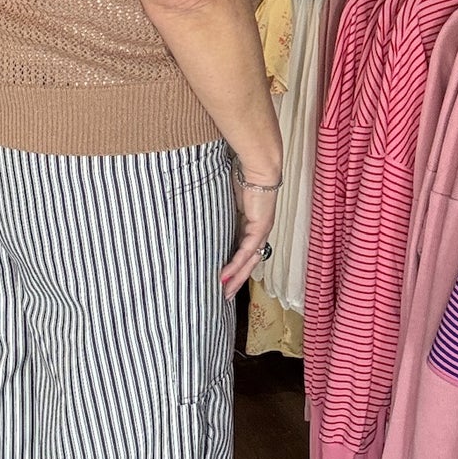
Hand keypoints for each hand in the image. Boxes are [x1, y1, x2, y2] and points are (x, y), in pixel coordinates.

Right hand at [221, 174, 277, 301]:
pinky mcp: (260, 228)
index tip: (221, 277)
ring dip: (236, 278)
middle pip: (248, 261)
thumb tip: (196, 208)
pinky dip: (235, 266)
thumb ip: (217, 207)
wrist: (258, 163)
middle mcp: (258, 229)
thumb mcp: (225, 195)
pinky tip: (225, 277)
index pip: (241, 250)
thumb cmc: (241, 172)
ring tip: (224, 293)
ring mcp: (261, 230)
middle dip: (236, 279)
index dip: (233, 265)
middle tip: (224, 295)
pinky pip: (246, 252)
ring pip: (249, 261)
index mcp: (250, 222)